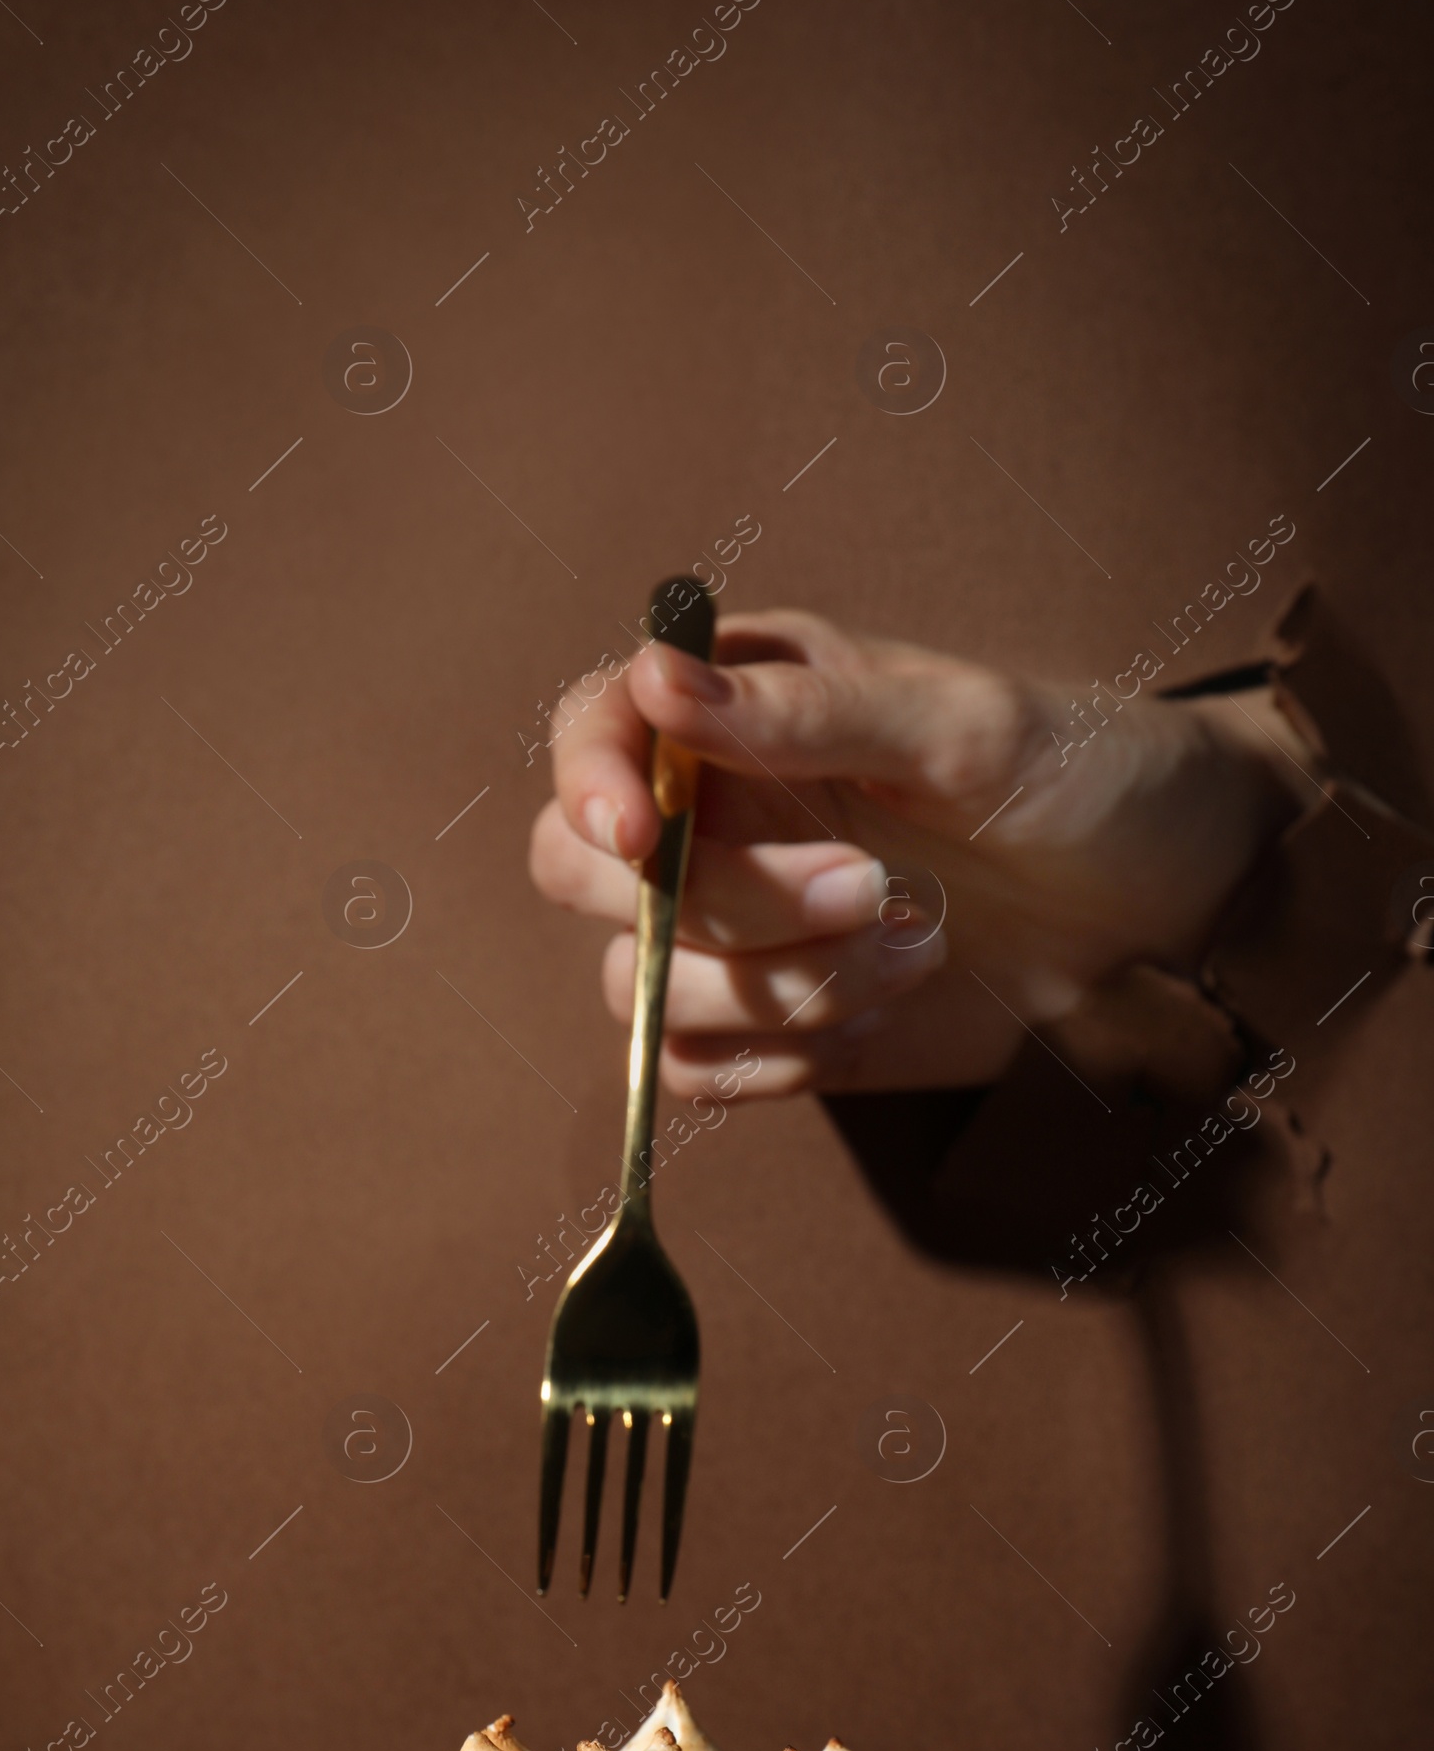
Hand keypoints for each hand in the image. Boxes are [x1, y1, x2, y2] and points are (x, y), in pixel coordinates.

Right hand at [529, 609, 1312, 1096]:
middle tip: (867, 886)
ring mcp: (736, 933)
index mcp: (742, 710)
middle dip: (718, 902)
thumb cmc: (1080, 774)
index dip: (588, 783)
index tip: (640, 838)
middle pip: (584, 875)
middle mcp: (715, 819)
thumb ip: (808, 711)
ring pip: (641, 986)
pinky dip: (776, 1056)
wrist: (1166, 906)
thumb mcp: (966, 724)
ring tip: (920, 942)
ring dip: (775, 984)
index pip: (593, 731)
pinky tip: (884, 1011)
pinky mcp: (774, 1026)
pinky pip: (697, 1070)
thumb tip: (654, 680)